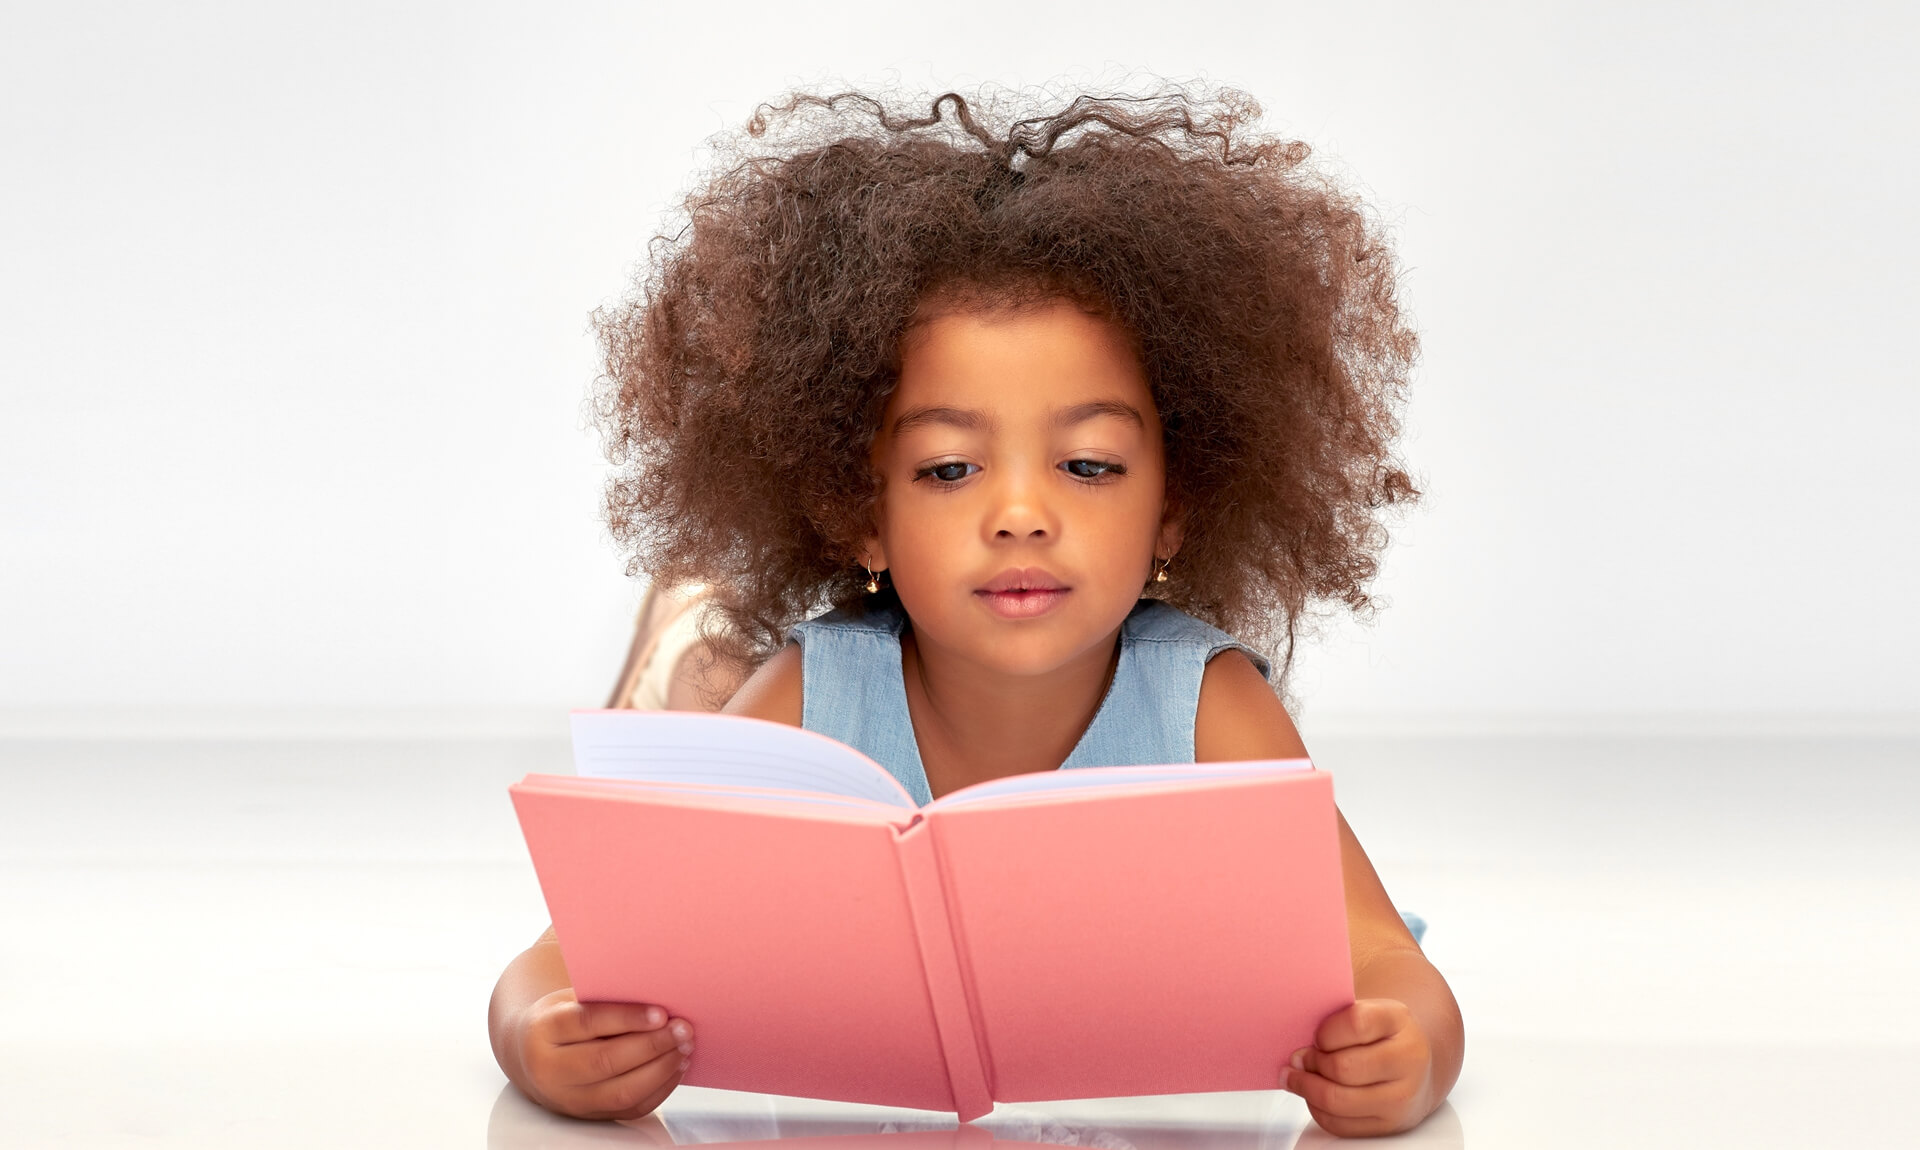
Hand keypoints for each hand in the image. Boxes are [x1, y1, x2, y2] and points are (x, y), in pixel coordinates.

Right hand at [509, 988, 693, 1119]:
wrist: (532, 1055)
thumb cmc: (563, 1019)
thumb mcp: (572, 998)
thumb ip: (605, 998)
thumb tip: (658, 992)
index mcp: (543, 1030)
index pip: (587, 1023)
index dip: (626, 1018)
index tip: (661, 1013)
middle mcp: (549, 1069)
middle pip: (605, 1062)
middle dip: (651, 1046)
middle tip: (682, 1029)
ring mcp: (568, 1098)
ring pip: (620, 1092)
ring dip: (660, 1070)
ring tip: (684, 1047)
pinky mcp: (588, 1115)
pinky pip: (630, 1109)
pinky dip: (659, 1089)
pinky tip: (676, 1067)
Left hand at [1279, 998, 1434, 1136]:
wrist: (1416, 1067)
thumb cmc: (1380, 1036)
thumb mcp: (1367, 1011)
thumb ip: (1335, 1014)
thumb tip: (1295, 1027)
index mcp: (1399, 1020)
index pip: (1356, 1023)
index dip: (1326, 1031)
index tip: (1315, 1035)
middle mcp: (1408, 1059)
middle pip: (1343, 1067)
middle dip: (1311, 1063)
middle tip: (1299, 1058)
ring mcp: (1402, 1096)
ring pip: (1337, 1100)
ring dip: (1307, 1087)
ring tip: (1297, 1076)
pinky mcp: (1389, 1125)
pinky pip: (1339, 1124)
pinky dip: (1317, 1109)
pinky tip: (1314, 1095)